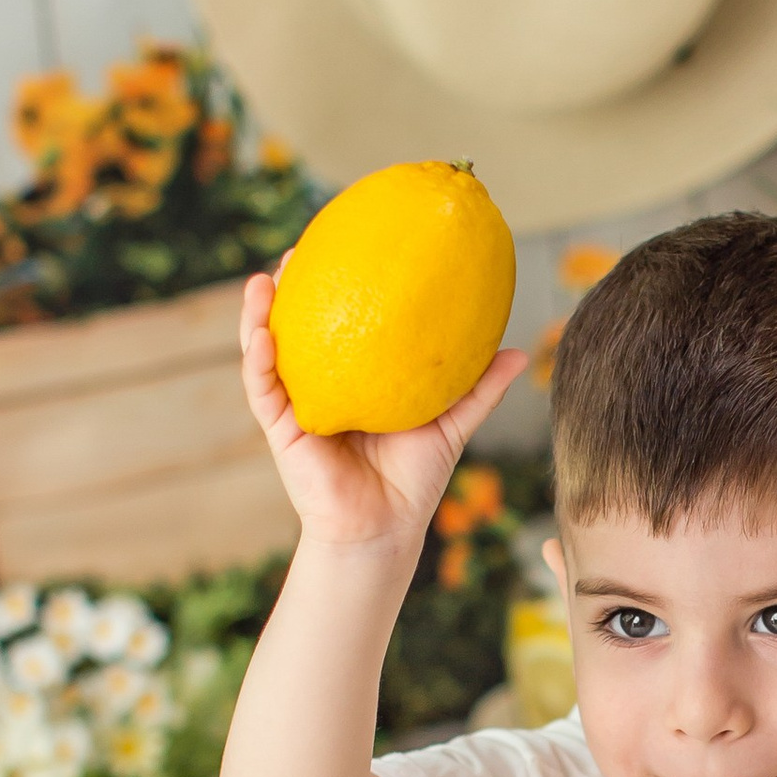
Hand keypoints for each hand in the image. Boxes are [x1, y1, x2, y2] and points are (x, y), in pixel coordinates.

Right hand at [240, 270, 528, 554]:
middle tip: (298, 250)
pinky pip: (263, 389)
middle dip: (289, 291)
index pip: (338, 326)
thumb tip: (518, 352)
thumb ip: (478, 389)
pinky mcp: (283, 430)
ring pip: (268, 353)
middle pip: (296, 330)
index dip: (336, 290)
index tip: (342, 248)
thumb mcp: (449, 424)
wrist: (387, 529)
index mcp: (353, 381)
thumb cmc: (415, 479)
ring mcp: (297, 407)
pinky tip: (261, 332)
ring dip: (258, 315)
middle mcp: (320, 388)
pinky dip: (259, 359)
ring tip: (262, 280)